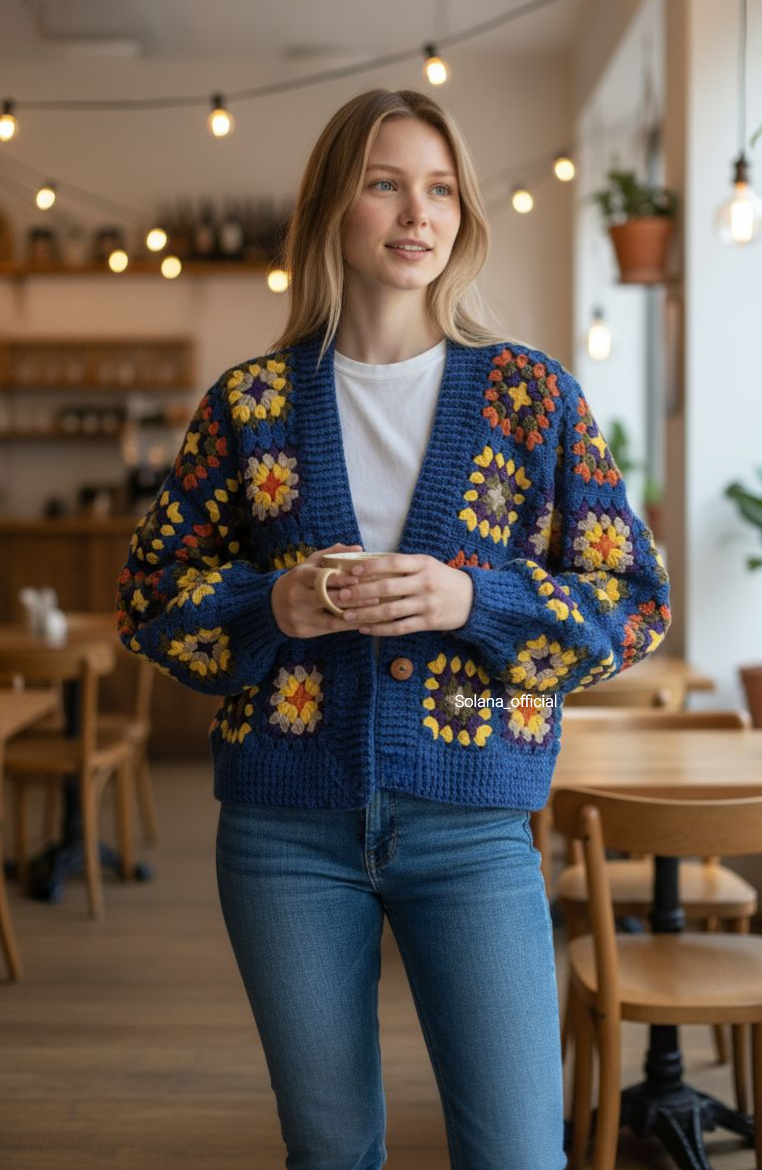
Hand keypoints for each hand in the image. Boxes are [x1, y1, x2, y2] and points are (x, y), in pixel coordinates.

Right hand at [270, 544, 384, 638]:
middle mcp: (298, 596)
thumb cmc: (300, 581)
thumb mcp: (311, 564)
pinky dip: (348, 626)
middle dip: (353, 598)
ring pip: (331, 618)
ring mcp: (300, 615)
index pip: (320, 577)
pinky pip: (330, 630)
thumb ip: (333, 555)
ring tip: (374, 611)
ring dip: (354, 615)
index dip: (339, 579)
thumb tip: (359, 548)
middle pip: (327, 599)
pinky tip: (363, 622)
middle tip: (375, 597)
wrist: (273, 605)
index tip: (358, 579)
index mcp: (300, 576)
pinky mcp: (304, 631)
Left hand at [335, 553, 473, 635]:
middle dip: (360, 593)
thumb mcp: (427, 565)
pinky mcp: (428, 622)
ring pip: (390, 611)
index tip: (351, 572)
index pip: (393, 563)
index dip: (370, 567)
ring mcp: (426, 604)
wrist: (473, 599)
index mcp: (423, 564)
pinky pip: (399, 627)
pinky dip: (380, 629)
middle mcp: (424, 583)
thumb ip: (403, 565)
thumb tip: (367, 563)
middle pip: (387, 588)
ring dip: (365, 613)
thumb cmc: (443, 579)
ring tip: (347, 615)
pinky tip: (365, 628)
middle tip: (341, 596)